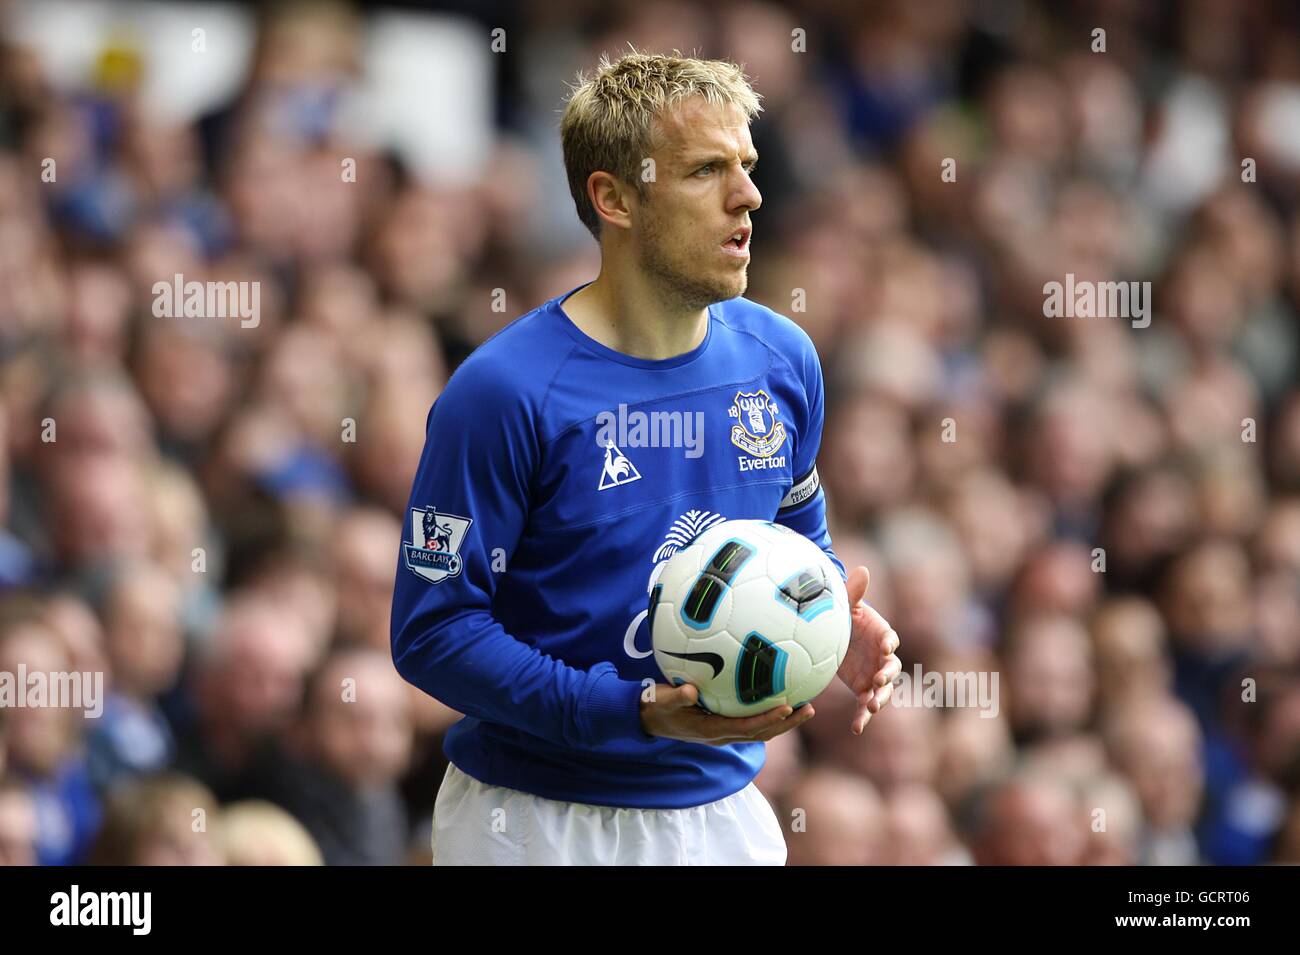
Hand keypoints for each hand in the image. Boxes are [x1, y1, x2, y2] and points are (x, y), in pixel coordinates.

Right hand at [640, 683, 814, 744]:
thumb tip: (690, 690)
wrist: (648, 719)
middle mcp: (723, 736)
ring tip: (805, 706)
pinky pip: (752, 722)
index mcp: (712, 731)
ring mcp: (725, 733)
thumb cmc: (656, 707)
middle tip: (810, 708)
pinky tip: (780, 697)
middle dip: (787, 723)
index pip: (747, 728)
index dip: (768, 719)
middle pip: (762, 734)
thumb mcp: (661, 701)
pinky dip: (769, 714)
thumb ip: (676, 696)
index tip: (787, 706)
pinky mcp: (724, 726)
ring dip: (784, 722)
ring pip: (760, 731)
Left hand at [837, 566, 901, 734]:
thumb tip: (863, 570)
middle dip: (887, 675)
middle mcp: (883, 657)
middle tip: (878, 680)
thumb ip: (855, 592)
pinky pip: (866, 706)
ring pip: (884, 690)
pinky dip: (864, 717)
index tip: (885, 645)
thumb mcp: (847, 605)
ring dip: (880, 698)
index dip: (889, 642)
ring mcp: (876, 675)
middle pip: (892, 668)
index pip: (890, 638)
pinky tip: (857, 728)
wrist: (836, 635)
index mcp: (881, 635)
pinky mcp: (865, 690)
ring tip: (871, 706)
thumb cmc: (845, 616)